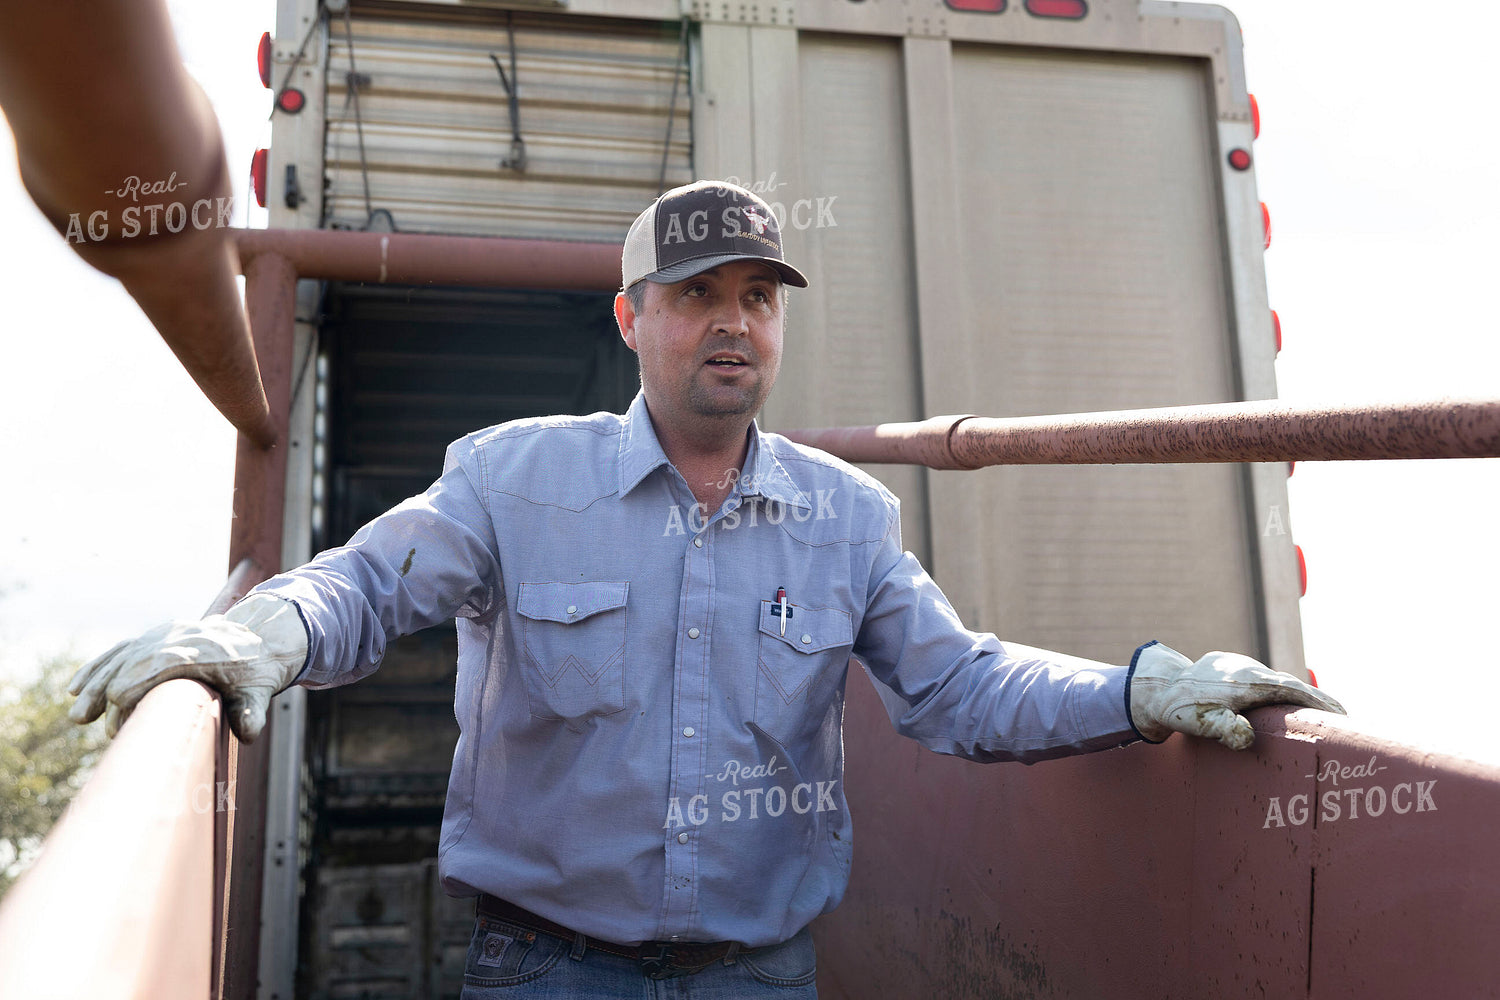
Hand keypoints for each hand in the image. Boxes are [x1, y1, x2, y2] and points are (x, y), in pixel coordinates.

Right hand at [67, 594, 307, 742]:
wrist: (260, 640)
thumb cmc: (256, 674)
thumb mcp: (260, 692)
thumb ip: (252, 712)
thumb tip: (248, 734)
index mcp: (200, 650)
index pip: (154, 668)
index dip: (131, 694)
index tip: (115, 725)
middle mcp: (178, 636)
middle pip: (130, 662)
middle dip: (104, 693)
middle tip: (89, 724)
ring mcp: (165, 633)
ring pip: (121, 656)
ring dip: (95, 683)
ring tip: (78, 716)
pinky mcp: (157, 636)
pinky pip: (122, 649)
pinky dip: (99, 667)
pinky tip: (76, 688)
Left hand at [1127, 642, 1344, 749]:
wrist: (1156, 687)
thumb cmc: (1182, 710)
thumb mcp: (1201, 724)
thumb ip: (1224, 729)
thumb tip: (1246, 738)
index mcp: (1248, 681)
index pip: (1293, 690)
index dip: (1320, 702)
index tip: (1343, 715)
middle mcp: (1247, 667)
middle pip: (1291, 684)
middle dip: (1317, 700)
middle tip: (1343, 718)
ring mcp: (1239, 664)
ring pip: (1276, 680)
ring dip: (1298, 695)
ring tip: (1322, 714)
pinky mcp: (1231, 666)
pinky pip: (1263, 678)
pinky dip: (1278, 690)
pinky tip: (1285, 704)